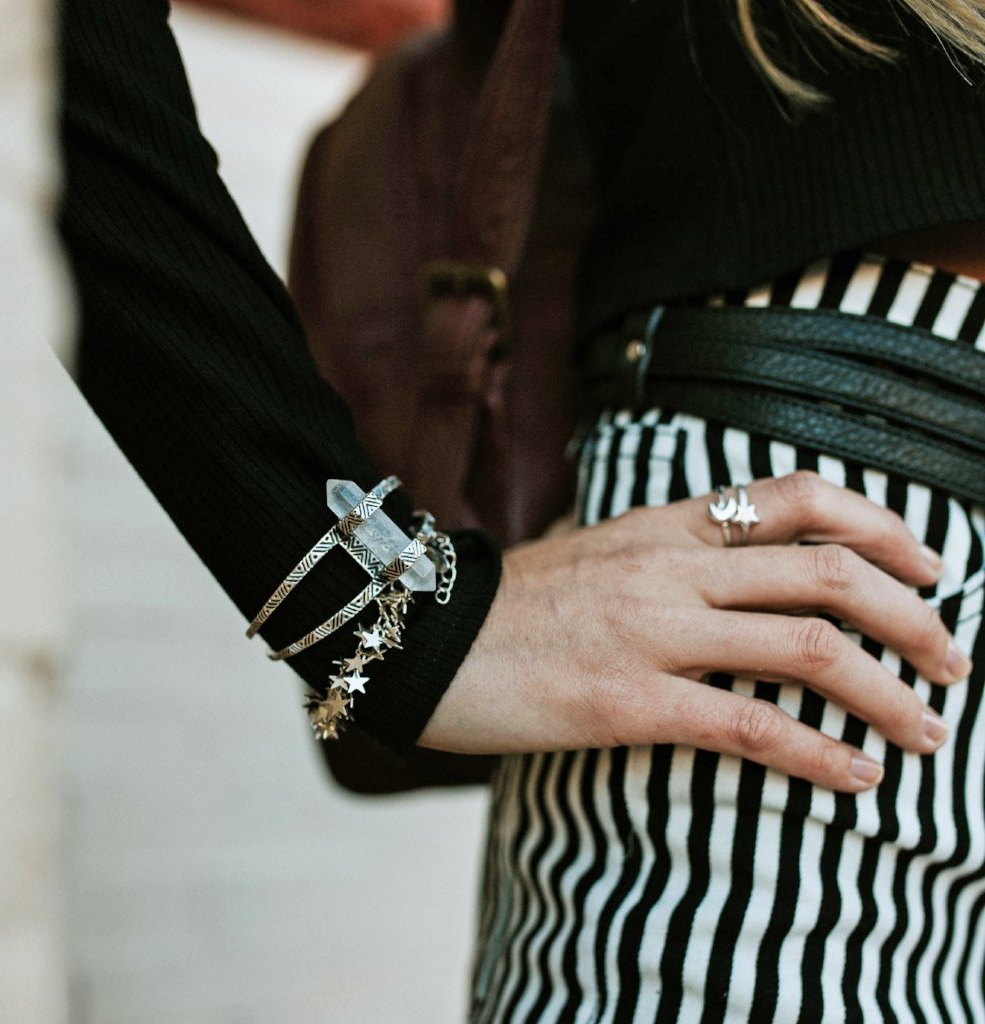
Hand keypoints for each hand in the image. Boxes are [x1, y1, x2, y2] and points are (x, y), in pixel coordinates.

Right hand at [418, 471, 972, 791]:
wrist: (422, 638)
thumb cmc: (508, 602)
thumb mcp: (592, 551)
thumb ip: (658, 549)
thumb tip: (714, 557)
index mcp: (663, 525)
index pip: (796, 497)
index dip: (881, 524)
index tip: (929, 563)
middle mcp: (669, 567)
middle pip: (826, 571)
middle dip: (912, 617)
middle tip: (953, 660)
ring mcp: (651, 631)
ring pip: (806, 646)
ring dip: (888, 693)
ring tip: (927, 731)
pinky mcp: (628, 701)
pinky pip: (748, 724)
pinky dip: (818, 754)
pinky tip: (856, 778)